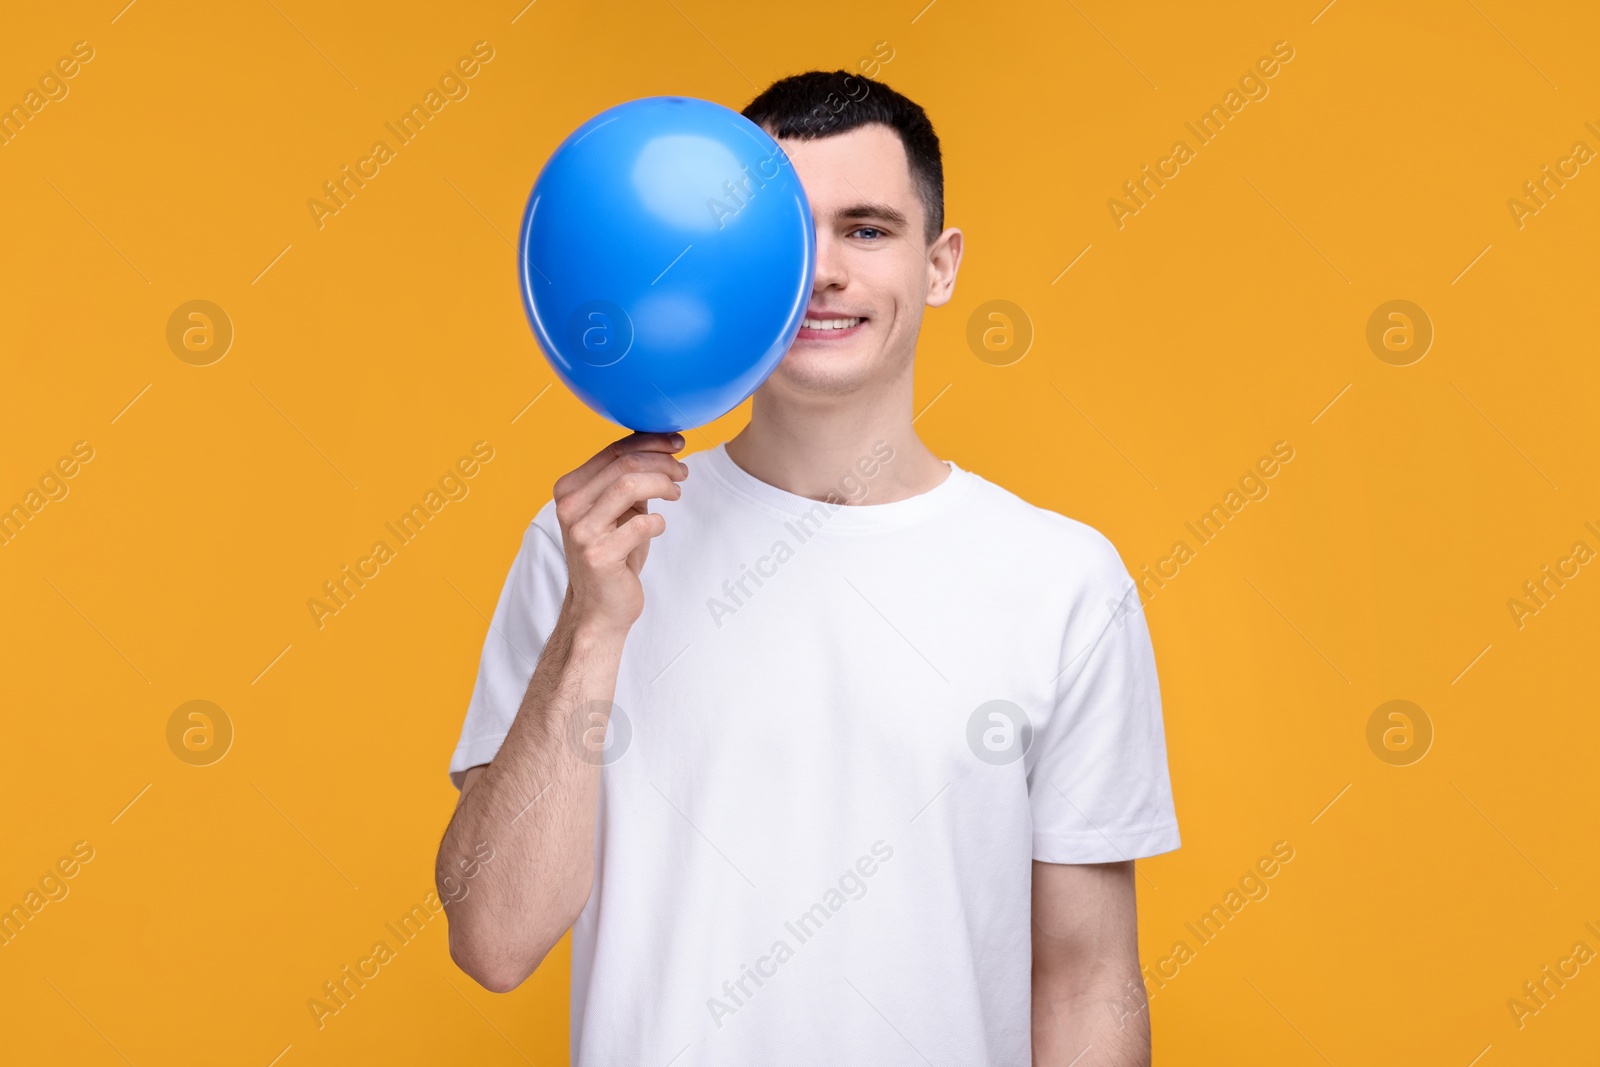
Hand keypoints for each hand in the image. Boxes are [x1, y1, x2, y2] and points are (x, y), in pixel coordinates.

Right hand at [552, 431, 685, 635]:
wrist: (599, 608)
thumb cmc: (614, 555)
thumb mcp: (618, 510)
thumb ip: (629, 480)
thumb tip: (662, 444)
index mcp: (569, 489)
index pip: (612, 451)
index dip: (650, 441)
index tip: (676, 443)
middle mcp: (569, 506)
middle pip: (624, 464)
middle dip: (661, 462)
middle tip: (683, 471)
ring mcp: (581, 531)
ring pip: (629, 486)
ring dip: (662, 484)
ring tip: (676, 493)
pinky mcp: (598, 555)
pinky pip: (641, 524)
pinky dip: (658, 522)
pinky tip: (659, 527)